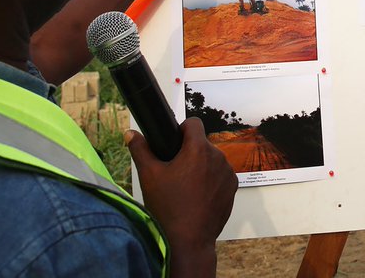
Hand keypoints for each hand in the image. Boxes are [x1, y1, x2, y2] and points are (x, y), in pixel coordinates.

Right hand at [126, 117, 237, 277]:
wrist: (188, 240)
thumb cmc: (168, 207)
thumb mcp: (148, 175)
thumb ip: (140, 150)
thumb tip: (131, 134)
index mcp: (198, 149)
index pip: (194, 123)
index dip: (181, 130)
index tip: (174, 143)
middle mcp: (218, 157)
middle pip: (202, 144)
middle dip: (189, 153)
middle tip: (175, 172)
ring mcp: (228, 173)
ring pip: (212, 160)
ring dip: (201, 167)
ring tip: (185, 187)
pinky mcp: (233, 188)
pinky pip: (221, 176)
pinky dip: (211, 181)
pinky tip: (198, 196)